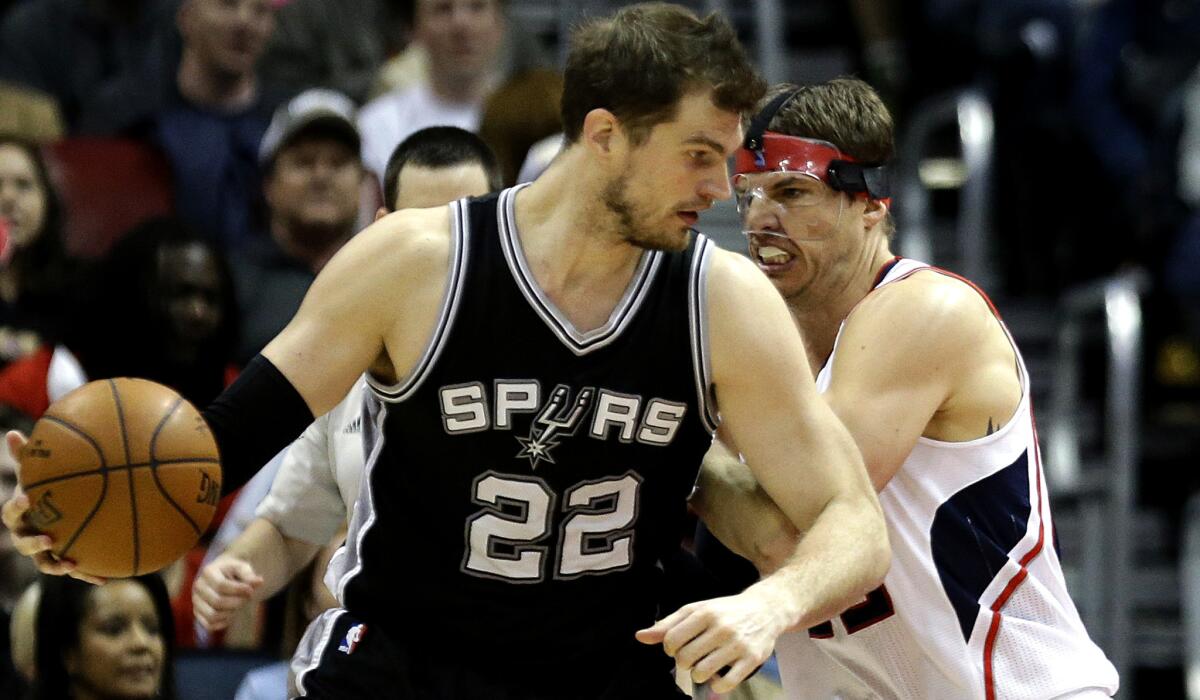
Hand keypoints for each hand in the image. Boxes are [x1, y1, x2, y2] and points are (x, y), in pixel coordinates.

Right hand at [1, 431, 105, 584]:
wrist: (58, 509)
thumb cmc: (45, 486)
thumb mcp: (36, 471)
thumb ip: (28, 456)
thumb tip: (14, 432)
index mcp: (20, 514)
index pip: (10, 512)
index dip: (17, 506)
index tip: (27, 499)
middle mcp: (27, 535)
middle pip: (23, 544)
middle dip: (34, 543)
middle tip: (49, 538)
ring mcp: (44, 551)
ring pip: (44, 563)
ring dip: (56, 565)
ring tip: (70, 564)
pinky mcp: (62, 560)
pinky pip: (73, 570)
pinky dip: (86, 575)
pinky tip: (104, 578)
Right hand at [192, 554, 263, 630]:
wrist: (223, 575)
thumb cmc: (235, 572)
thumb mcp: (243, 568)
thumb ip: (249, 575)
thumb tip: (259, 582)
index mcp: (208, 572)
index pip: (221, 586)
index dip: (239, 590)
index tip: (251, 590)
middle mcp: (198, 586)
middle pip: (217, 602)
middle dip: (237, 602)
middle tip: (248, 599)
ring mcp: (196, 601)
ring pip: (213, 616)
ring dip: (231, 613)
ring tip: (240, 605)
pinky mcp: (198, 613)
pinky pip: (210, 625)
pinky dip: (224, 622)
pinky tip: (233, 613)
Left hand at [635, 592, 785, 693]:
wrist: (766, 609)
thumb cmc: (726, 611)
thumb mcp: (697, 610)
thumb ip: (669, 624)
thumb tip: (640, 636)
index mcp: (705, 613)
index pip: (671, 640)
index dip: (670, 648)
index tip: (679, 647)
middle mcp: (721, 628)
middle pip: (685, 658)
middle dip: (684, 662)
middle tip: (693, 656)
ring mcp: (737, 644)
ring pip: (702, 672)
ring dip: (698, 674)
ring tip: (704, 665)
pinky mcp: (751, 659)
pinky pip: (725, 683)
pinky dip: (716, 685)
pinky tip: (718, 674)